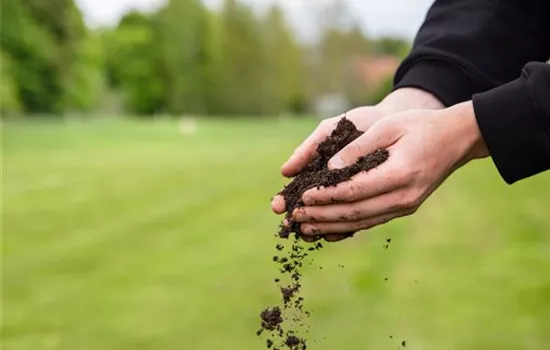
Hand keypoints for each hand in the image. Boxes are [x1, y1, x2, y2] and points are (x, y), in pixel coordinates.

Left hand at [271, 88, 443, 241]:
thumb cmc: (420, 126)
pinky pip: (371, 222)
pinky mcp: (403, 208)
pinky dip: (347, 227)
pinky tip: (328, 229)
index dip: (325, 195)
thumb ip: (358, 147)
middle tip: (295, 217)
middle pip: (354, 212)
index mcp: (399, 174)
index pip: (353, 190)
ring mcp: (405, 206)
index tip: (302, 196)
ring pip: (361, 222)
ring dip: (330, 226)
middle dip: (321, 216)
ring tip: (304, 228)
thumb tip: (329, 167)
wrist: (456, 139)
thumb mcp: (389, 126)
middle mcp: (403, 197)